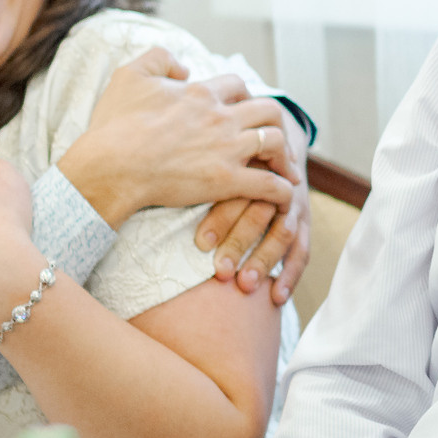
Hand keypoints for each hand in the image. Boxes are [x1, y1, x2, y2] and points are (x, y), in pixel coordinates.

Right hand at [56, 54, 293, 225]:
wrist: (111, 165)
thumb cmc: (114, 125)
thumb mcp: (129, 75)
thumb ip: (158, 59)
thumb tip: (184, 67)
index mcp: (200, 93)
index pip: (238, 85)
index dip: (244, 96)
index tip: (243, 110)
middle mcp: (220, 117)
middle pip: (268, 110)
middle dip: (275, 122)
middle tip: (272, 137)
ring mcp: (226, 148)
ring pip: (276, 142)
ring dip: (284, 154)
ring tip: (283, 167)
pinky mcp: (226, 180)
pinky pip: (270, 184)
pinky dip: (283, 189)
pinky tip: (284, 196)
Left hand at [195, 104, 314, 303]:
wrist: (269, 141)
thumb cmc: (224, 153)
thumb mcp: (209, 150)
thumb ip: (181, 164)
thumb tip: (134, 187)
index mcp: (250, 160)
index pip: (238, 187)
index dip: (221, 217)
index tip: (200, 244)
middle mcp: (274, 180)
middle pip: (262, 209)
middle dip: (241, 241)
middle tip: (220, 270)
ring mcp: (294, 202)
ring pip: (284, 231)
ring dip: (264, 259)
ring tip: (244, 285)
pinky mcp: (303, 222)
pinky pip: (302, 250)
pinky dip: (290, 273)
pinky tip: (275, 296)